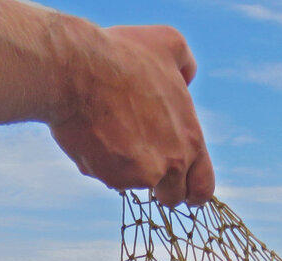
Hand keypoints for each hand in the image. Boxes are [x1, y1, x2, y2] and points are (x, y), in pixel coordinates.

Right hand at [49, 24, 214, 206]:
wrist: (78, 71)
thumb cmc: (122, 55)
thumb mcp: (168, 43)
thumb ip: (185, 65)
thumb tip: (187, 78)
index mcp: (191, 137)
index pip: (203, 186)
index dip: (192, 191)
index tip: (181, 189)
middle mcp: (175, 162)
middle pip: (173, 196)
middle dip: (160, 187)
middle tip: (141, 163)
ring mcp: (146, 173)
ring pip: (137, 185)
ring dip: (126, 171)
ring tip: (110, 136)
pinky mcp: (116, 178)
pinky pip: (108, 179)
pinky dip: (100, 165)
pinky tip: (90, 137)